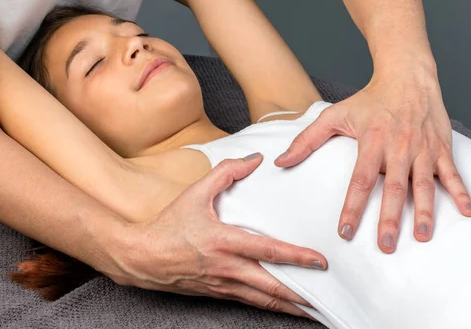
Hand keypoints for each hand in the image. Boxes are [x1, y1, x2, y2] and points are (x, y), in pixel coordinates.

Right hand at [102, 154, 326, 317]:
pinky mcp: (218, 293)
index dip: (297, 257)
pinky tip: (283, 306)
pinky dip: (270, 306)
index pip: (268, 251)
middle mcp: (227, 268)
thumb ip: (226, 172)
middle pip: (272, 287)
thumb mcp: (195, 193)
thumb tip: (254, 160)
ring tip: (314, 310)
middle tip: (328, 298)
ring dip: (290, 307)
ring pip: (264, 301)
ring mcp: (223, 285)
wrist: (141, 257)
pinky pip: (250, 303)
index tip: (320, 261)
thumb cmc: (169, 225)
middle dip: (303, 295)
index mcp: (224, 242)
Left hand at [275, 65, 470, 252]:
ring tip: (420, 236)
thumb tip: (280, 161)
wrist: (407, 76)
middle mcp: (398, 148)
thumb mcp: (333, 115)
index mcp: (371, 142)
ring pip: (423, 185)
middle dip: (389, 219)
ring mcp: (421, 149)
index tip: (344, 231)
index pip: (359, 181)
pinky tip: (467, 212)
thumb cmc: (369, 99)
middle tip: (384, 246)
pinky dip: (461, 192)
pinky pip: (451, 173)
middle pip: (393, 189)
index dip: (352, 207)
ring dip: (424, 212)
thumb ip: (306, 140)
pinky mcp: (440, 148)